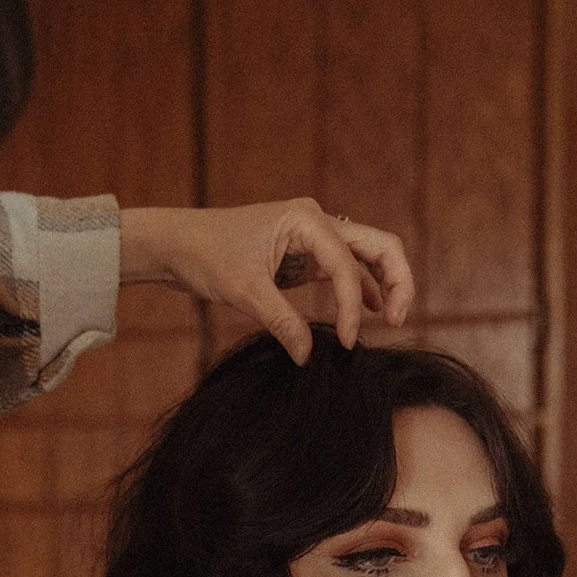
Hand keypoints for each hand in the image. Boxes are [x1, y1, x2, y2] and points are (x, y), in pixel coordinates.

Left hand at [118, 201, 413, 363]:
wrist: (178, 243)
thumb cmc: (207, 256)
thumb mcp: (244, 291)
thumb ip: (281, 322)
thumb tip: (309, 355)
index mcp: (305, 220)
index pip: (347, 265)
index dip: (351, 306)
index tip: (345, 343)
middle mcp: (316, 222)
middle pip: (378, 245)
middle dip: (397, 280)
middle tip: (399, 321)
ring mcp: (312, 236)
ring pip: (366, 255)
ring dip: (383, 284)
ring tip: (391, 320)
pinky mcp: (304, 254)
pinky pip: (344, 268)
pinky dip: (359, 289)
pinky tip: (366, 313)